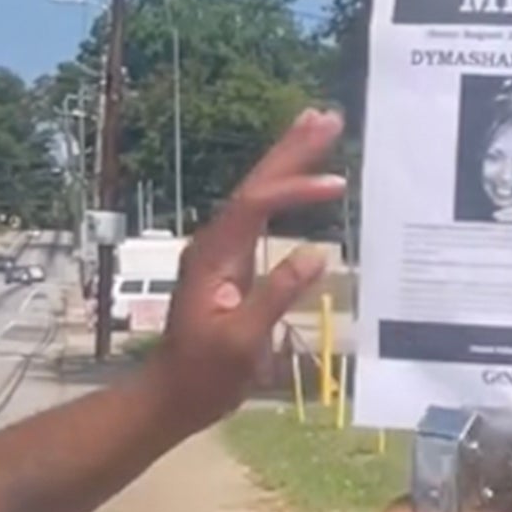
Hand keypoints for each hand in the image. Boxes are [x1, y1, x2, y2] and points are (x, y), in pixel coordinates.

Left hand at [147, 109, 347, 432]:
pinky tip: (300, 176)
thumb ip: (275, 295)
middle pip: (256, 184)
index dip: (295, 190)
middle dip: (291, 150)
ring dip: (288, 159)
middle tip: (327, 117)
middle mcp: (215, 242)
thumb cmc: (205, 374)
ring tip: (318, 126)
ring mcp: (223, 249)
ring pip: (258, 192)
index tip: (337, 183)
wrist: (173, 394)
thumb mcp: (241, 341)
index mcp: (213, 256)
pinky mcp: (233, 260)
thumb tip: (315, 254)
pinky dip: (284, 187)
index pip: (256, 206)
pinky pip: (261, 211)